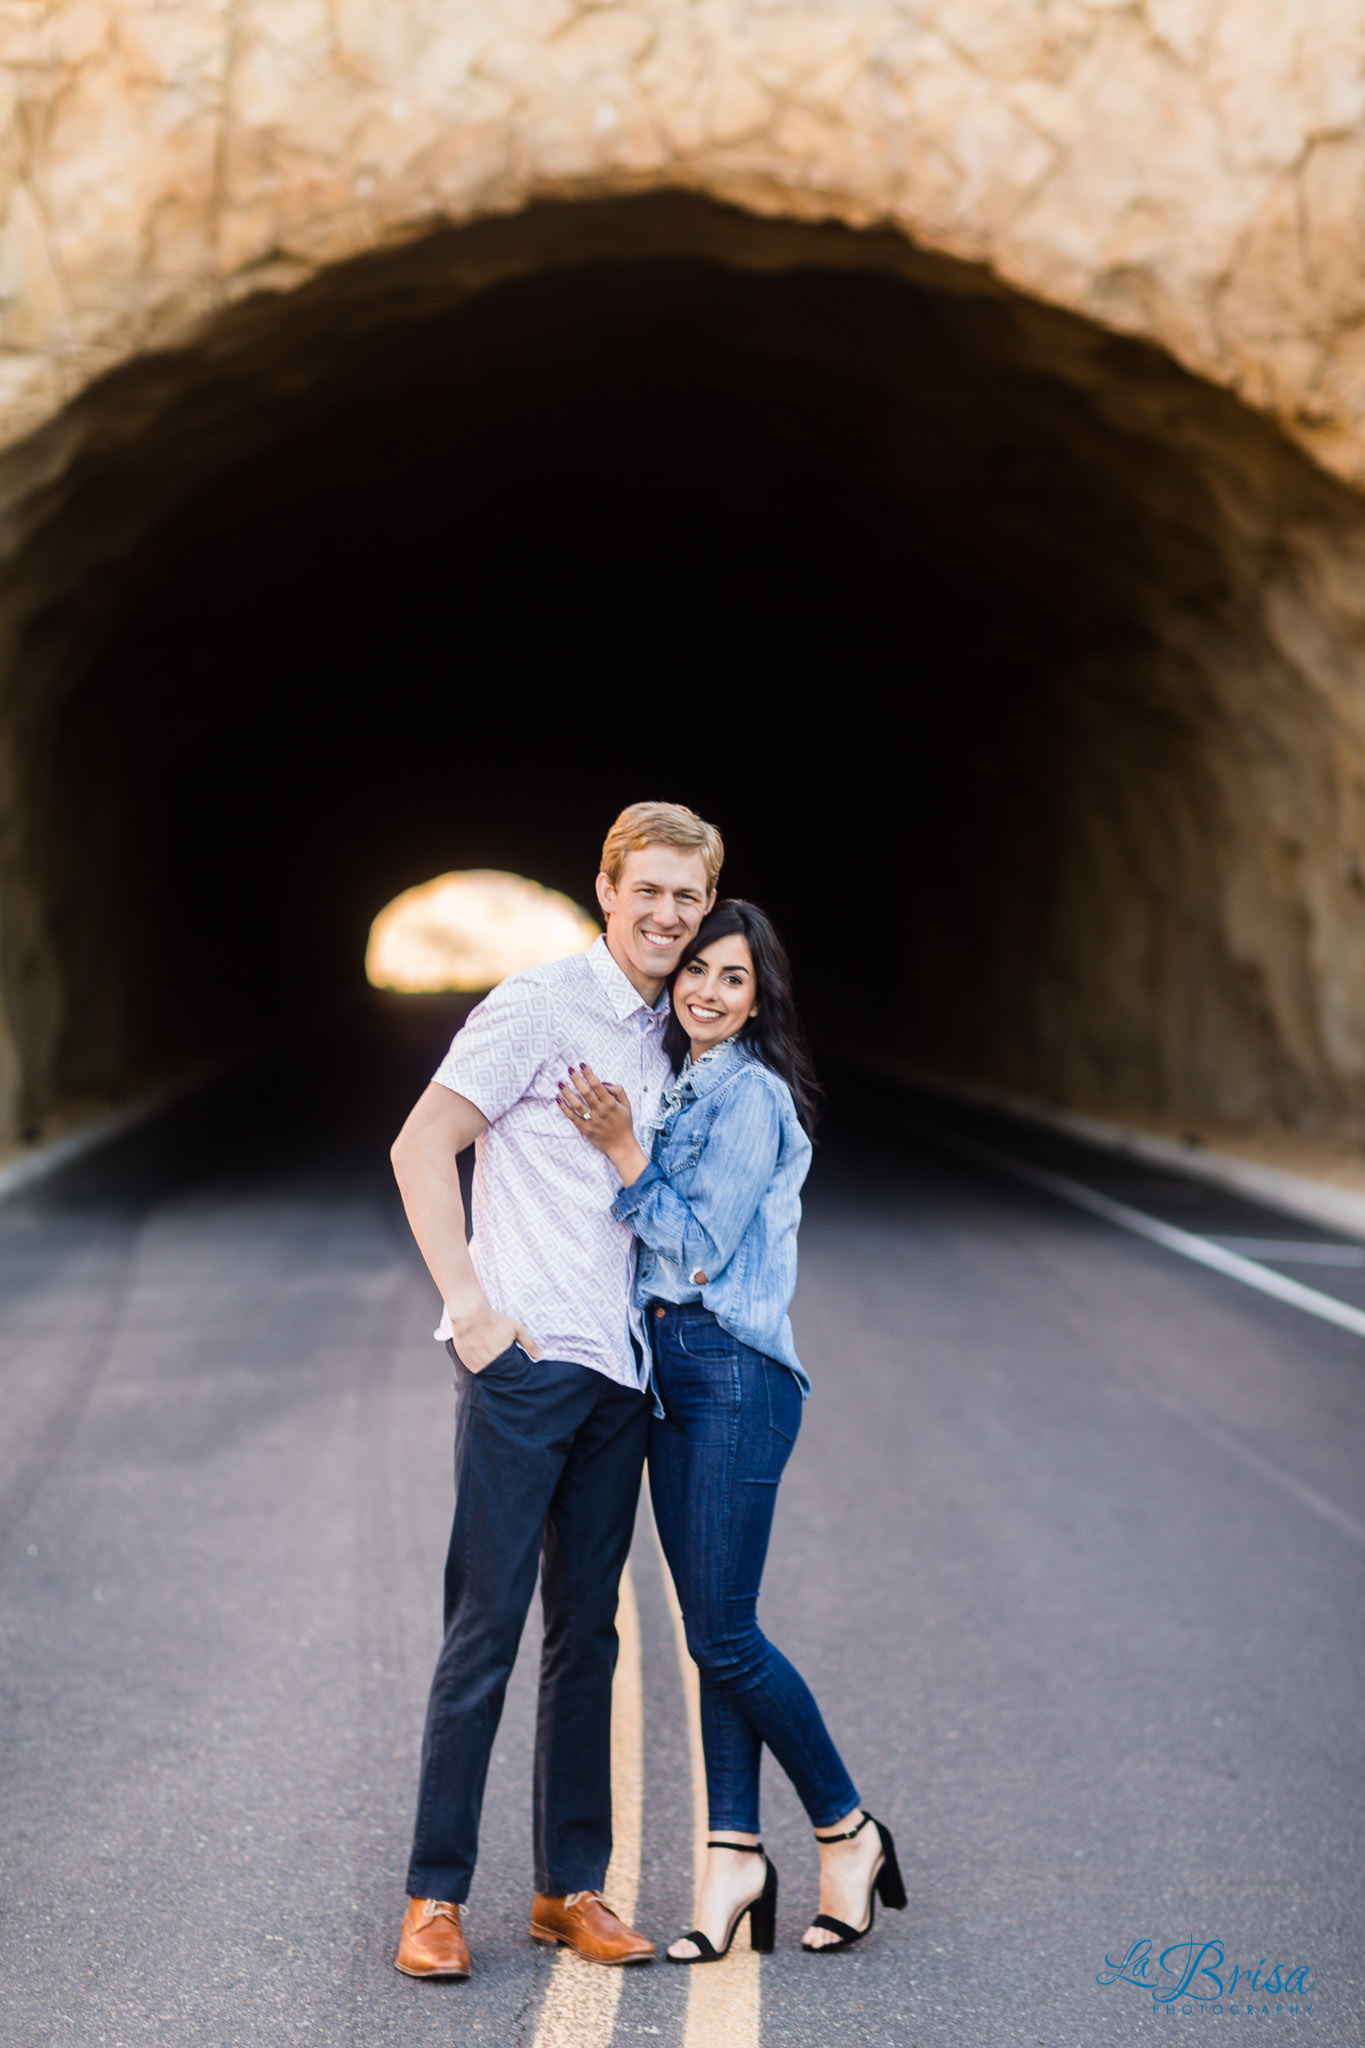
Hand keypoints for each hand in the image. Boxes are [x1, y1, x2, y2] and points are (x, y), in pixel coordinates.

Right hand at [449, 1299, 540, 1372]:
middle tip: (499, 1348)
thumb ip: (528, 1343)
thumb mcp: (516, 1327)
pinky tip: (481, 1351)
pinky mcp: (468, 1364)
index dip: (515, 1363)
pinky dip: (480, 1363)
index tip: (513, 1355)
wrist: (469, 1315)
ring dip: (492, 1364)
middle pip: (502, 1372)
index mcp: (505, 1359)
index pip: (514, 1371)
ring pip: (489, 1371)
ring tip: (489, 1349)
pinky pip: (477, 1369)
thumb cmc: (493, 1320)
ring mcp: (479, 1366)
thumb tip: (540, 1356)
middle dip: (504, 1364)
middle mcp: (492, 1366)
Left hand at [557, 1064, 647, 1182]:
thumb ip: (618, 1091)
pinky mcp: (585, 1129)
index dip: (589, 1074)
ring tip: (560, 1083)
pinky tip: (559, 1099)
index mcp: (611, 1104)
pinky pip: (573, 1117)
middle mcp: (601, 1111)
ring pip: (577, 1104)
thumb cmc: (624, 1124)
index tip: (582, 1065)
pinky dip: (565, 1108)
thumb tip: (604, 1083)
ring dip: (567, 1093)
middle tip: (569, 1069)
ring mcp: (592, 1121)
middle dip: (576, 1079)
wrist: (621, 1146)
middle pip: (586, 1092)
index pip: (598, 1085)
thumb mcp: (627, 1105)